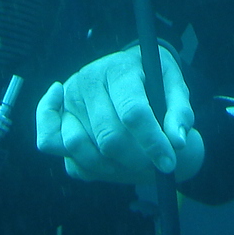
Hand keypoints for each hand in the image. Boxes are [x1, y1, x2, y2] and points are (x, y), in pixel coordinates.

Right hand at [35, 45, 204, 184]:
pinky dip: (75, 158)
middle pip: (108, 136)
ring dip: (111, 166)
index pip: (133, 112)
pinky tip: (94, 154)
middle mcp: (87, 80)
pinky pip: (54, 146)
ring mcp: (68, 100)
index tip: (169, 162)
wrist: (130, 72)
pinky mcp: (57, 117)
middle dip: (136, 159)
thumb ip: (180, 111)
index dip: (153, 142)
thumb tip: (177, 141)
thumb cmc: (154, 81)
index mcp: (119, 68)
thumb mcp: (175, 86)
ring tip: (133, 162)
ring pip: (81, 148)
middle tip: (154, 166)